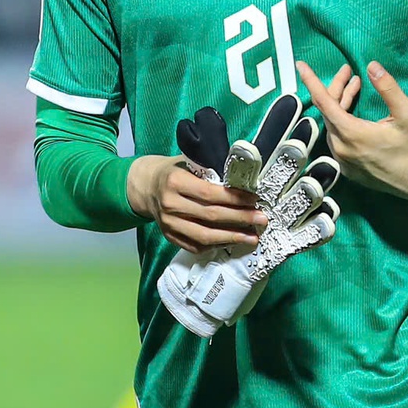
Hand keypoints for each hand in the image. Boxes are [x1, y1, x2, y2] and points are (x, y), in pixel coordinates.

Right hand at [127, 154, 266, 254]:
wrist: (146, 186)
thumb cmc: (174, 171)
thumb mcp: (188, 162)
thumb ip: (210, 170)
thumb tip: (243, 179)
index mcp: (175, 181)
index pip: (210, 193)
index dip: (234, 199)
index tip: (254, 200)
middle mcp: (170, 204)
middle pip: (211, 216)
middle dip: (240, 219)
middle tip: (261, 219)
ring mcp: (168, 224)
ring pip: (204, 235)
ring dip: (232, 237)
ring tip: (252, 238)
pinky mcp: (169, 236)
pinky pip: (196, 246)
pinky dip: (216, 245)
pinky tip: (232, 241)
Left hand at [297, 60, 407, 203]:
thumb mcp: (407, 113)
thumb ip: (388, 88)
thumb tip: (372, 66)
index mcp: (352, 133)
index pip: (323, 101)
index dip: (311, 81)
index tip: (301, 65)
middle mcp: (341, 148)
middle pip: (328, 111)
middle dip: (336, 88)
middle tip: (350, 73)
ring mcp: (342, 161)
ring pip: (332, 125)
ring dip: (340, 104)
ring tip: (355, 88)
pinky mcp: (347, 169)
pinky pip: (336, 139)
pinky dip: (341, 122)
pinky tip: (353, 113)